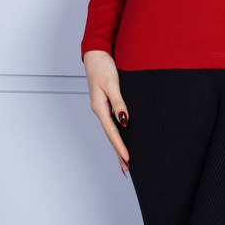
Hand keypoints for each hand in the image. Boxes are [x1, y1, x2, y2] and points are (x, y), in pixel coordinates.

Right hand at [83, 50, 130, 175]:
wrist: (96, 55)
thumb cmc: (102, 67)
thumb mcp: (112, 84)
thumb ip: (118, 102)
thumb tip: (124, 120)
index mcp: (99, 107)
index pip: (112, 132)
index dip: (120, 146)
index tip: (128, 159)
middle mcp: (100, 110)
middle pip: (111, 135)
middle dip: (118, 152)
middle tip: (127, 169)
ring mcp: (102, 107)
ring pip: (112, 130)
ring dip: (118, 144)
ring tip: (125, 160)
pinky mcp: (106, 102)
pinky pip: (112, 121)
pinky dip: (117, 132)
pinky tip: (123, 137)